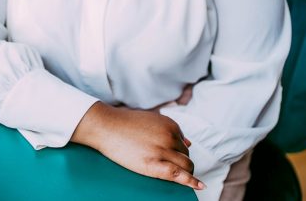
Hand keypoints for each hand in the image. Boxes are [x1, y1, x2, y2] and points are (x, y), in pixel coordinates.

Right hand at [71, 102, 204, 190]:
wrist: (106, 126)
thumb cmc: (125, 123)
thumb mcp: (151, 120)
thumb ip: (169, 129)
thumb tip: (188, 143)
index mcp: (169, 124)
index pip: (183, 142)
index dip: (177, 151)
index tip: (169, 156)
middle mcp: (169, 136)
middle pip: (185, 154)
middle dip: (179, 161)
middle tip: (166, 164)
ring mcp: (162, 150)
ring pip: (185, 165)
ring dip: (184, 170)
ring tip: (174, 175)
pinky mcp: (154, 164)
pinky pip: (178, 174)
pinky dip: (191, 181)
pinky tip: (200, 186)